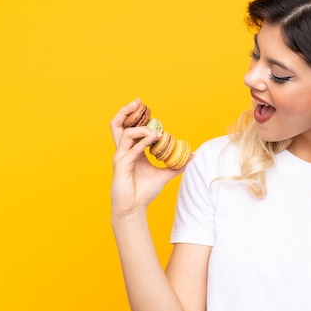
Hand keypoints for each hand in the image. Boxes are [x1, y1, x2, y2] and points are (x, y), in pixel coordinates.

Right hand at [110, 98, 187, 217]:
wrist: (134, 208)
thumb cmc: (144, 192)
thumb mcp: (164, 175)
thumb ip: (176, 165)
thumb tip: (192, 156)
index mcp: (131, 150)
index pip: (129, 128)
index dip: (135, 116)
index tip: (144, 105)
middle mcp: (124, 151)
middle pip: (118, 125)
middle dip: (126, 111)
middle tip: (138, 102)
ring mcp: (120, 157)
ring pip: (126, 134)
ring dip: (142, 129)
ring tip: (156, 132)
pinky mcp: (121, 165)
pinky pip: (132, 150)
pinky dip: (143, 143)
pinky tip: (154, 139)